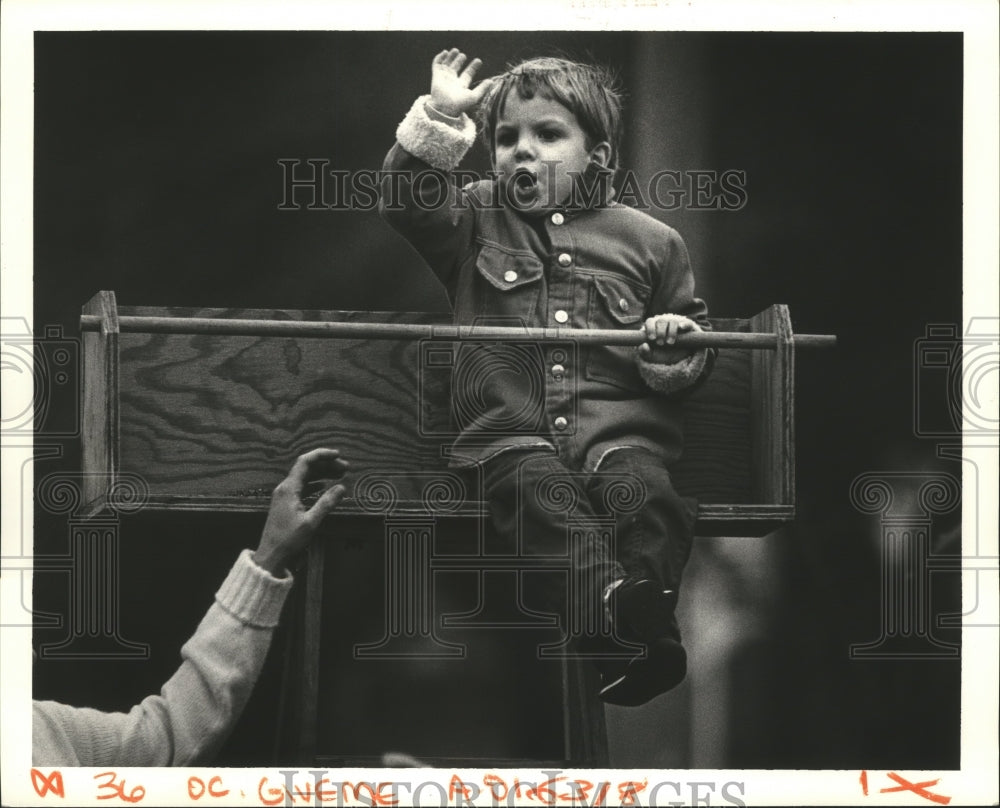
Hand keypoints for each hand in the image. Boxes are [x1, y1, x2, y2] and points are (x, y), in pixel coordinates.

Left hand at [253, 449, 348, 575]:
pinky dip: (315, 484)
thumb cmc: (289, 539)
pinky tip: (324, 486)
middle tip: (345, 467)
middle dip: (326, 464)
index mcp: (289, 488)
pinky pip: (302, 487)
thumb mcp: (311, 522)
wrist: (271, 554)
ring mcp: (284, 495)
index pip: (305, 462)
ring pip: (305, 477)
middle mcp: (285, 488)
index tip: (338, 455)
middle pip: (306, 468)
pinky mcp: (286, 503)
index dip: (322, 455)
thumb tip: (342, 487)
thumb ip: (327, 503)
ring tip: (339, 475)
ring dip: (322, 474)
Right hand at [429, 48, 492, 116]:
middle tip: (463, 55)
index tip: (478, 61)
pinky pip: (436, 64)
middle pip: (456, 68)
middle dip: (460, 61)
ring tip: (456, 50)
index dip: (473, 67)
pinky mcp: (436, 76)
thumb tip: (492, 81)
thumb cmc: (460, 104)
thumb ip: (483, 89)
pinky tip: (445, 52)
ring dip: (451, 57)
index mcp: (461, 86)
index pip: (468, 74)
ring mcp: (444, 78)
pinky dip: (440, 57)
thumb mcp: (474, 96)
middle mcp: (452, 81)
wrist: (445, 108)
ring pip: (447, 65)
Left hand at [638, 314, 700, 364]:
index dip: (650, 328)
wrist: (678, 359)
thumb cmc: (661, 354)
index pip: (650, 321)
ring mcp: (677, 324)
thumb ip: (644, 352)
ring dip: (670, 332)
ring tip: (670, 342)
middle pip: (661, 321)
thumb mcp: (652, 356)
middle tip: (661, 343)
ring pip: (673, 321)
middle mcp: (665, 323)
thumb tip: (643, 345)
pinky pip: (687, 323)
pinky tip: (681, 327)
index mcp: (654, 327)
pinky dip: (684, 324)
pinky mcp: (688, 328)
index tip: (652, 338)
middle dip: (660, 332)